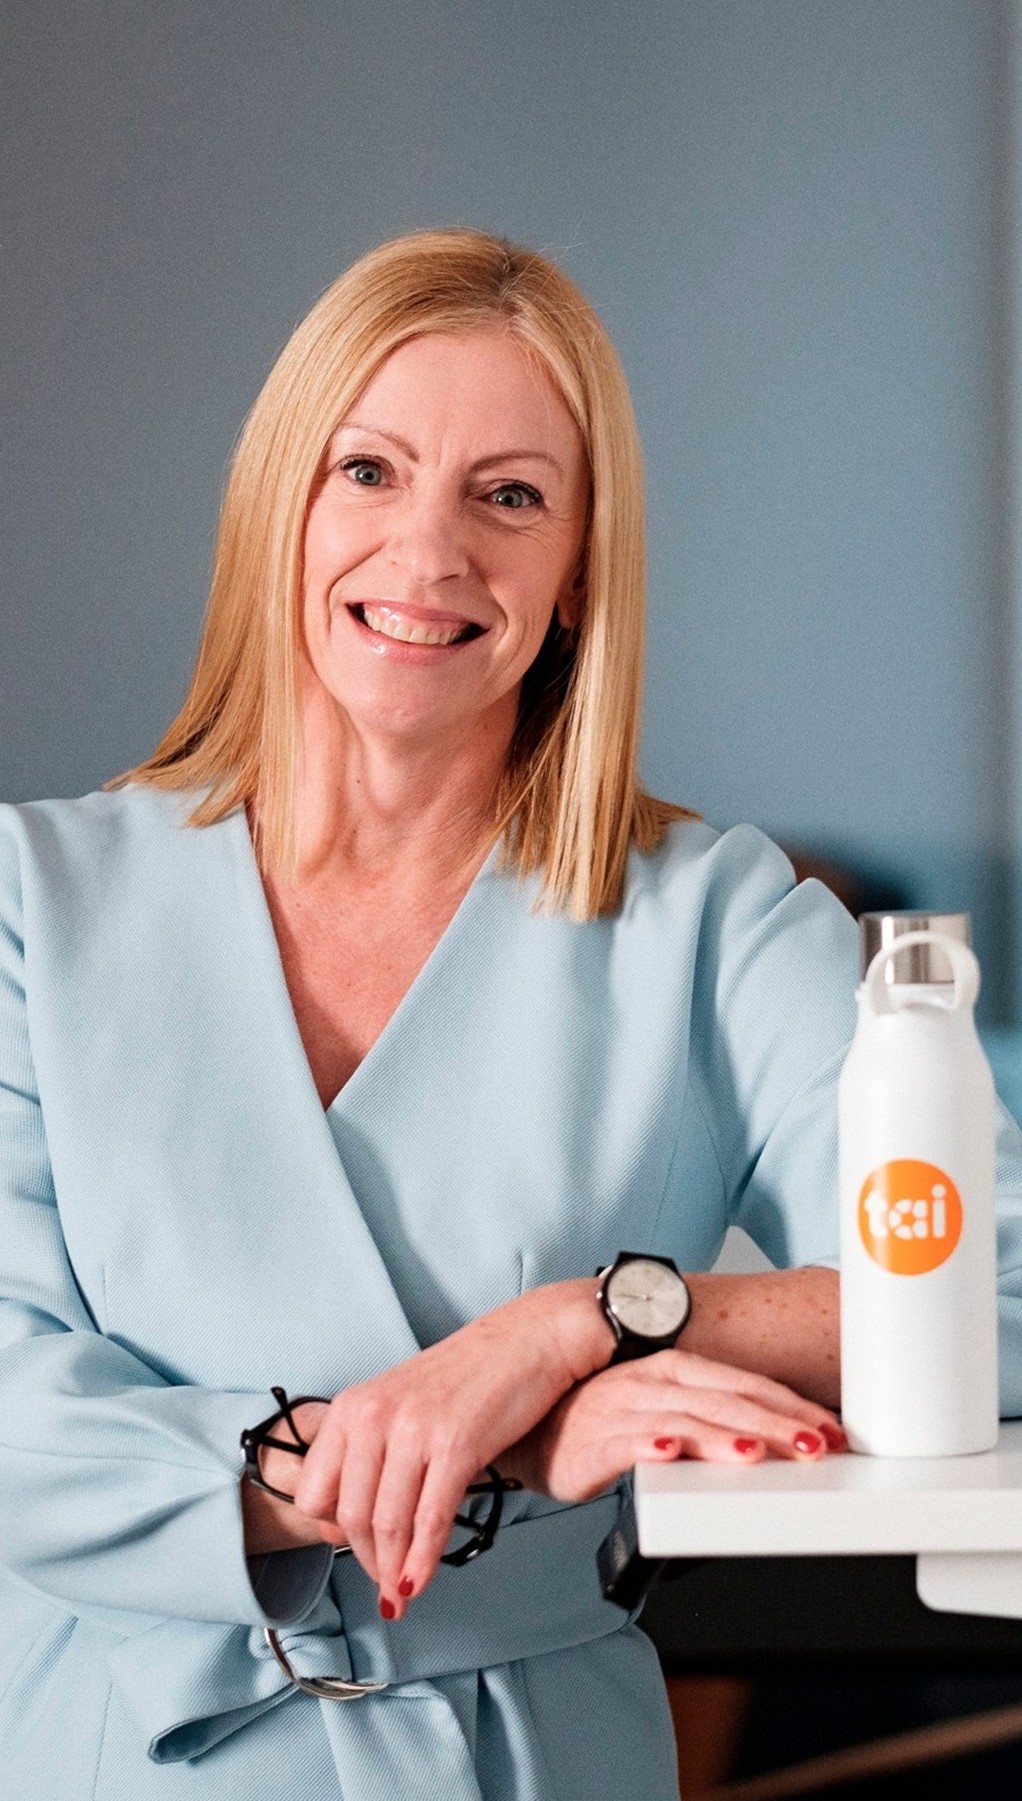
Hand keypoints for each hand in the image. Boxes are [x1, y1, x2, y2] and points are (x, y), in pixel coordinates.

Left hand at [289, 1279, 613, 1617]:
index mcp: (352, 1406)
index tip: (354, 1547)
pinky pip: (430, 1520)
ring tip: (402, 1594)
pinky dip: (423, 1561)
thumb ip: (372, 1451)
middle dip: (366, 1561)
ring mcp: (414, 1430)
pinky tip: (422, 1582)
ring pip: (387, 1524)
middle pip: (350, 1516)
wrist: (527, 1340)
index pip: (313, 1492)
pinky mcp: (456, 1446)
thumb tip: (352, 1522)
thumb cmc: (468, 1377)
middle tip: (385, 1585)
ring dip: (393, 1572)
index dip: (331, 1530)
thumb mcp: (400, 1404)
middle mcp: (374, 1415)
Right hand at [501, 1348, 846, 1502]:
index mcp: (674, 1370)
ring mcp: (619, 1410)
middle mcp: (649, 1382)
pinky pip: (623, 1442)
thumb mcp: (665, 1411)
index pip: (743, 1384)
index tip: (831, 1430)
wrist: (530, 1431)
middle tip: (818, 1446)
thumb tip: (776, 1440)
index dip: (791, 1406)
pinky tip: (669, 1454)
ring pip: (682, 1421)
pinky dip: (647, 1446)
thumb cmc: (602, 1422)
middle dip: (775, 1424)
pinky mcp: (590, 1442)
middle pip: (723, 1402)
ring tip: (757, 1455)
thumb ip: (713, 1421)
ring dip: (722, 1438)